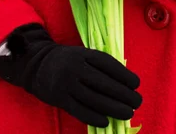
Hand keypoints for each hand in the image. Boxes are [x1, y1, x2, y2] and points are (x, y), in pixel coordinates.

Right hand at [0, 23, 141, 127]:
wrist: (38, 64)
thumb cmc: (68, 60)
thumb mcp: (82, 54)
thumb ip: (99, 65)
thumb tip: (124, 82)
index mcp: (83, 54)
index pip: (108, 64)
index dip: (124, 75)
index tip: (137, 83)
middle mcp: (75, 68)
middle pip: (104, 83)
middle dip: (124, 94)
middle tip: (137, 101)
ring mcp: (66, 84)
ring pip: (95, 99)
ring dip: (114, 108)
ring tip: (128, 113)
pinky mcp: (59, 99)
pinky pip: (80, 110)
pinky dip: (95, 117)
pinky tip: (107, 121)